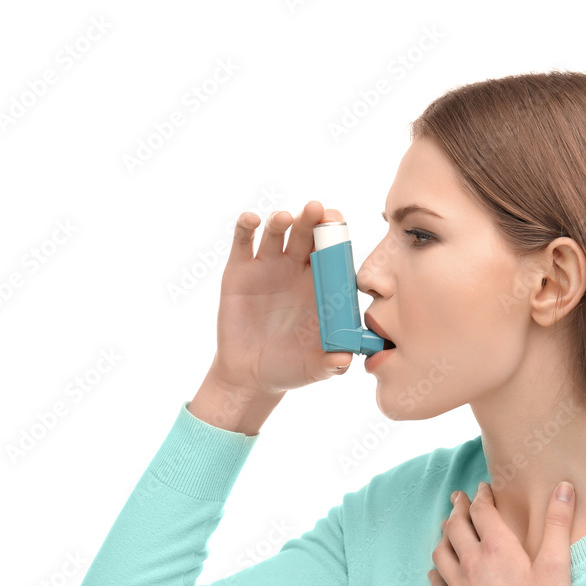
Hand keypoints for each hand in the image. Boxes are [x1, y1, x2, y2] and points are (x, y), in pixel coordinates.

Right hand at [210, 201, 354, 396]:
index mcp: (321, 285)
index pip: (334, 253)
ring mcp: (268, 267)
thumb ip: (332, 364)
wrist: (251, 375)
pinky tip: (252, 220)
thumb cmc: (290, 367)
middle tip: (318, 210)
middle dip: (313, 220)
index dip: (337, 236)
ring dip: (282, 221)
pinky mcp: (240, 270)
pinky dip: (246, 226)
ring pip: (278, 233)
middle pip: (308, 235)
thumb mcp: (314, 368)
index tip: (339, 224)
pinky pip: (244, 242)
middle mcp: (297, 270)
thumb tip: (344, 360)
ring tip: (284, 219)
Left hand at [428, 480, 575, 585]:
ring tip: (447, 527)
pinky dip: (435, 571)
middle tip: (458, 498)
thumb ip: (558, 525)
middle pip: (456, 526)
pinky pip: (436, 584)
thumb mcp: (557, 567)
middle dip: (458, 508)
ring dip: (444, 535)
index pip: (482, 512)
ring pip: (441, 552)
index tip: (482, 489)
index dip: (481, 497)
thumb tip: (563, 488)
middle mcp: (472, 562)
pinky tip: (437, 570)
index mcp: (497, 548)